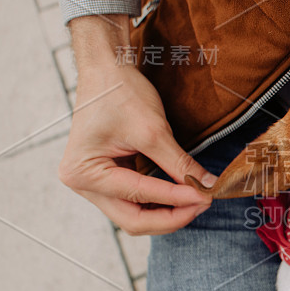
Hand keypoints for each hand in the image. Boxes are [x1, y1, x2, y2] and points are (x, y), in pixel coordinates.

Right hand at [59, 15, 216, 234]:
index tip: (207, 196)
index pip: (139, 195)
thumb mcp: (154, 130)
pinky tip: (182, 197)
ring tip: (197, 200)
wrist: (107, 70)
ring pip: (134, 216)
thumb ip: (179, 163)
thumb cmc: (121, 93)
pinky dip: (159, 203)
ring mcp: (92, 184)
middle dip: (172, 216)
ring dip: (167, 214)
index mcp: (84, 171)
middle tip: (204, 203)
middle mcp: (82, 183)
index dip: (177, 199)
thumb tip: (207, 186)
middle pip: (132, 220)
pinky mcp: (106, 180)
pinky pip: (134, 203)